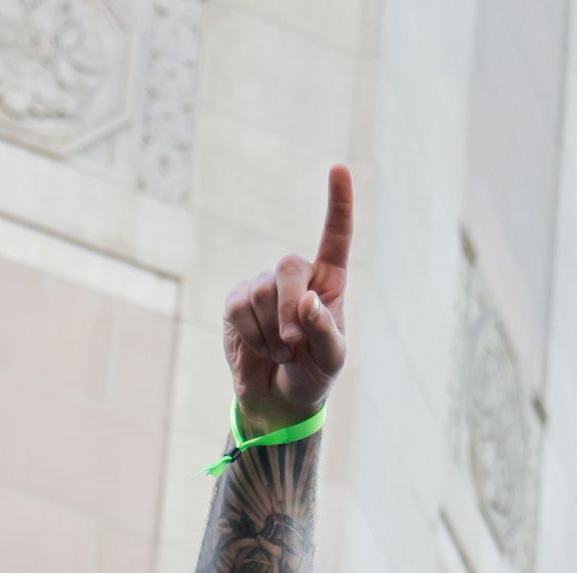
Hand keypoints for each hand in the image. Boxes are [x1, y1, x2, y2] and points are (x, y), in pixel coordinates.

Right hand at [220, 165, 350, 429]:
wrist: (278, 398)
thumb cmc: (314, 374)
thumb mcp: (332, 359)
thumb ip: (325, 331)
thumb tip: (307, 302)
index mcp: (328, 281)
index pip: (335, 236)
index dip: (339, 203)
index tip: (340, 169)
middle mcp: (295, 277)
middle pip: (289, 266)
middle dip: (290, 308)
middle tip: (294, 343)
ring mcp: (263, 286)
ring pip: (261, 291)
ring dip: (271, 332)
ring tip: (280, 353)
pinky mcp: (236, 302)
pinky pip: (239, 308)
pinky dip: (251, 335)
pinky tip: (259, 348)